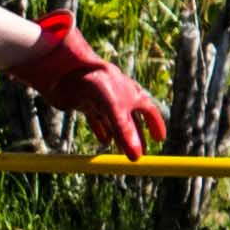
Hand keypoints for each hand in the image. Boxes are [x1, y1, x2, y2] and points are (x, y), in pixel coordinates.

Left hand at [15, 9, 163, 158]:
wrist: (68, 69)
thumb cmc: (98, 83)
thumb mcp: (114, 109)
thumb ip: (124, 133)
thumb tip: (136, 159)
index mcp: (132, 93)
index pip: (149, 111)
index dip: (155, 125)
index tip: (160, 139)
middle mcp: (120, 96)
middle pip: (132, 121)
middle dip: (136, 137)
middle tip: (140, 154)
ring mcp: (102, 100)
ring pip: (114, 121)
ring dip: (119, 136)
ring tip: (122, 152)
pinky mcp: (86, 103)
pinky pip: (96, 119)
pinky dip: (101, 130)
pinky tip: (103, 140)